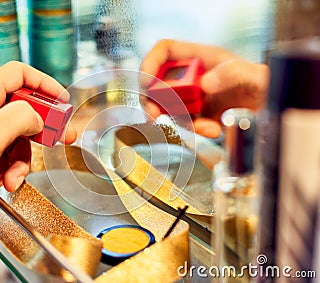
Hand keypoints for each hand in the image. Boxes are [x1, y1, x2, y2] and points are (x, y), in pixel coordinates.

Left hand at [0, 61, 76, 233]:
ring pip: (21, 136)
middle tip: (61, 135)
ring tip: (14, 174)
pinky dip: (12, 169)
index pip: (20, 75)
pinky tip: (4, 179)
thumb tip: (38, 120)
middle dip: (45, 126)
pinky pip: (11, 154)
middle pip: (26, 107)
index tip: (61, 99)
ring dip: (23, 159)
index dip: (44, 84)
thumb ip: (19, 118)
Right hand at [140, 39, 269, 136]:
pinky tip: (213, 130)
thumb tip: (205, 84)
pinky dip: (194, 132)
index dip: (151, 63)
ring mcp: (193, 98)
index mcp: (201, 58)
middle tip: (157, 116)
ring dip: (179, 122)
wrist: (272, 112)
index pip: (166, 51)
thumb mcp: (255, 76)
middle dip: (154, 102)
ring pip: (167, 110)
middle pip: (158, 85)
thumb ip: (234, 74)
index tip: (148, 83)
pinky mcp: (198, 117)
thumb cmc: (266, 87)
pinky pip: (184, 126)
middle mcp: (192, 77)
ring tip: (206, 127)